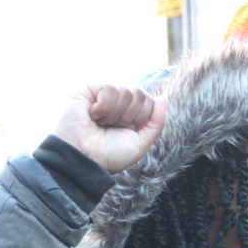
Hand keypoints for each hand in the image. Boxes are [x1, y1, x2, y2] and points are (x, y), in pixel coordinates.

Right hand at [53, 85, 167, 174]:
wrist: (84, 160)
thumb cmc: (109, 155)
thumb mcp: (140, 143)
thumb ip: (156, 121)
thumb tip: (164, 97)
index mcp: (129, 113)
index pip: (149, 100)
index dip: (141, 118)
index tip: (125, 131)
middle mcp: (117, 102)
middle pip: (140, 93)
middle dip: (129, 116)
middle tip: (111, 128)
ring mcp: (102, 93)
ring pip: (127, 90)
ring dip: (116, 114)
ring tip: (100, 123)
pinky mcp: (88, 89)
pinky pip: (111, 88)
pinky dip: (104, 107)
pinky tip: (92, 115)